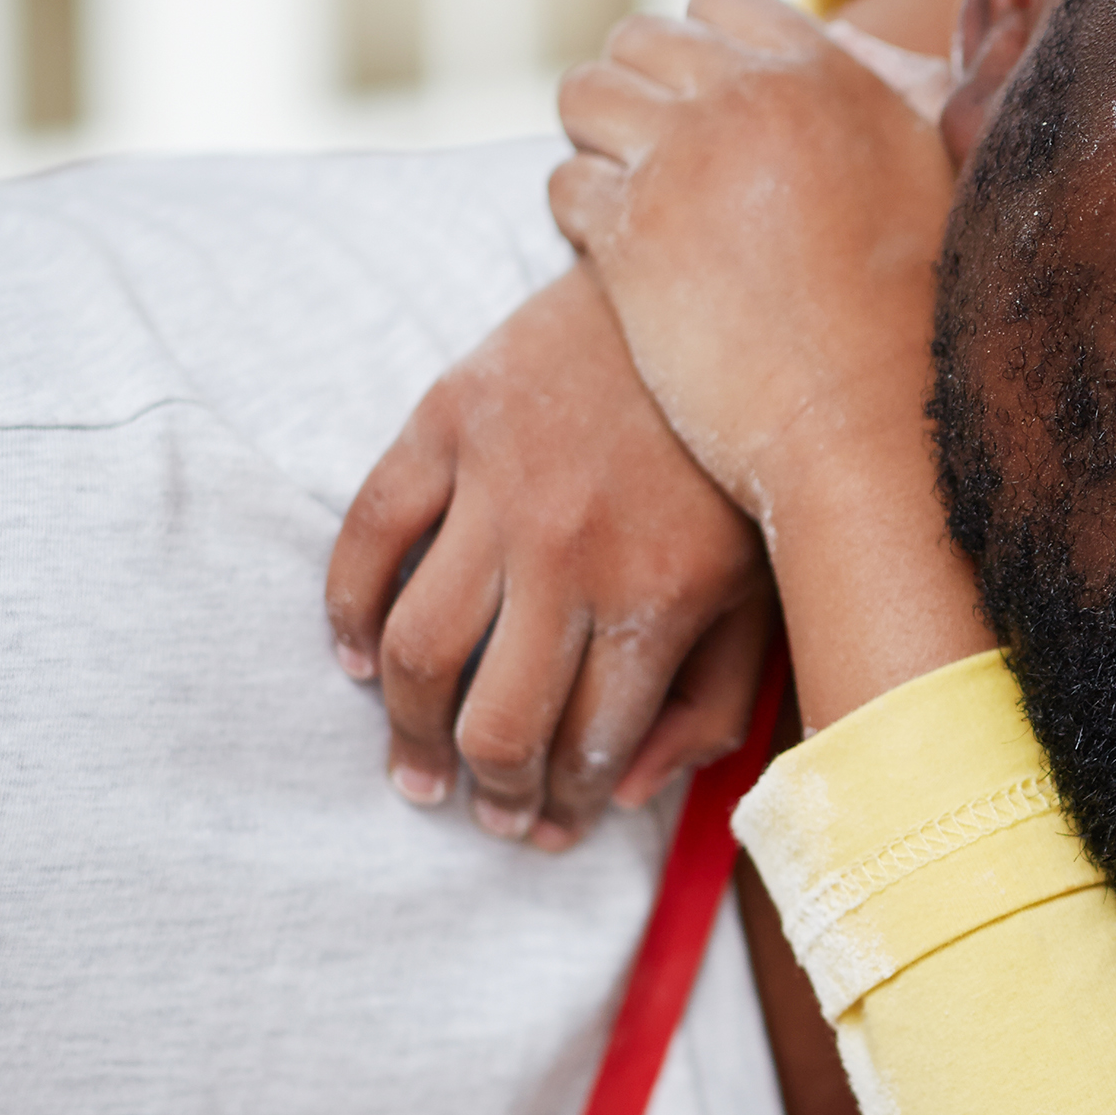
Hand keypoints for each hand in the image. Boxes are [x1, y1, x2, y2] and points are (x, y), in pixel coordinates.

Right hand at [323, 268, 776, 847]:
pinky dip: (349, 611)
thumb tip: (628, 793)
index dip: (560, 810)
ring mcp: (500, 483)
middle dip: (488, 794)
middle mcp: (574, 552)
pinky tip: (359, 658)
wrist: (716, 284)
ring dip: (407, 729)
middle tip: (483, 814)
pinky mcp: (448, 418)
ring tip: (415, 765)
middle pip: (496, 723)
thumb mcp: (766, 589)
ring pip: (419, 648)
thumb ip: (714, 704)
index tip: (549, 830)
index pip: (585, 748)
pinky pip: (369, 536)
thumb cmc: (742, 456)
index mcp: (661, 599)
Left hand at [546, 0, 955, 527]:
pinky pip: (563, 184)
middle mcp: (747, 99)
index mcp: (826, 73)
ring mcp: (682, 163)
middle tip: (653, 155)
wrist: (877, 430)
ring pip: (585, 97)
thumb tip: (845, 39)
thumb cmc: (927, 318)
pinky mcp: (630, 239)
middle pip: (639, 38)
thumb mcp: (943, 171)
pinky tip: (615, 255)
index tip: (706, 105)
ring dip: (596, 140)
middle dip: (638, 88)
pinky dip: (578, 214)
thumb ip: (902, 88)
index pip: (720, 0)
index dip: (703, 48)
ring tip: (626, 196)